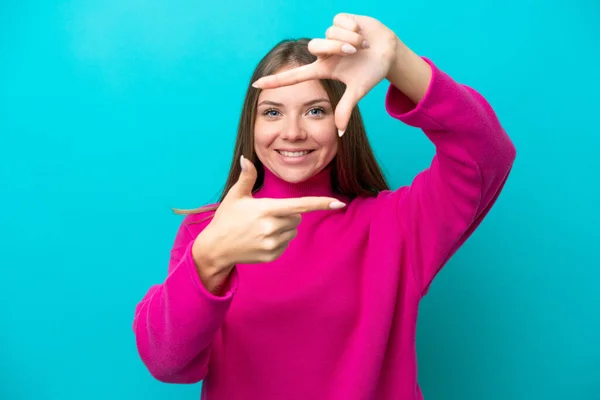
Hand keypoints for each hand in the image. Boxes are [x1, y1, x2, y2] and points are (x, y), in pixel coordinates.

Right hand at [193, 156, 344, 275]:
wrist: (215, 248)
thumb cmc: (226, 219)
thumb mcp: (235, 196)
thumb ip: (247, 177)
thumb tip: (246, 158)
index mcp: (267, 209)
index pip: (300, 205)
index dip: (320, 204)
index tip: (338, 203)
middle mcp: (272, 227)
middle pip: (297, 217)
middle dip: (287, 214)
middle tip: (265, 215)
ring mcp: (272, 243)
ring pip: (293, 231)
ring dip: (283, 228)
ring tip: (261, 228)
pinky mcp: (272, 255)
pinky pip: (286, 244)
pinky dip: (278, 241)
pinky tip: (260, 239)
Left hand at [252, 13, 399, 134]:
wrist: (389, 51)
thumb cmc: (371, 71)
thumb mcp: (358, 90)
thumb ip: (345, 109)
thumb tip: (339, 132)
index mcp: (323, 69)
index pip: (294, 76)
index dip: (276, 81)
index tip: (256, 85)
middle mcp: (323, 52)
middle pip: (315, 46)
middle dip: (337, 47)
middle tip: (353, 51)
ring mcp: (330, 35)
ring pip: (330, 33)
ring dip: (350, 39)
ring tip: (362, 45)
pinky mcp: (340, 20)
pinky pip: (340, 21)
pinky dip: (354, 28)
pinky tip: (361, 32)